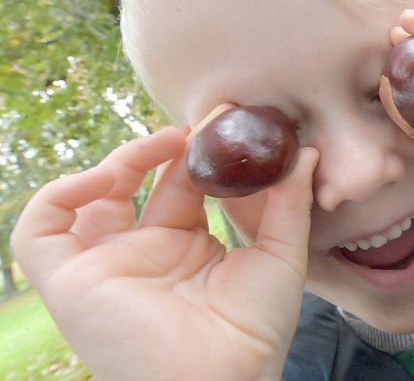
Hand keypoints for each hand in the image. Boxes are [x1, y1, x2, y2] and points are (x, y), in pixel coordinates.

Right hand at [11, 122, 318, 380]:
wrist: (222, 380)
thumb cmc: (255, 332)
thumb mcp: (281, 256)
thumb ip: (291, 202)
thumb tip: (308, 151)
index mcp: (191, 251)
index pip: (187, 187)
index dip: (202, 154)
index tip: (226, 124)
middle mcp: (147, 256)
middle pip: (143, 184)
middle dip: (168, 148)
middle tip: (198, 126)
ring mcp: (108, 267)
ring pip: (90, 200)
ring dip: (119, 162)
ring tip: (162, 144)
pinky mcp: (70, 282)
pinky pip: (40, 231)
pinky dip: (59, 194)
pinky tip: (104, 177)